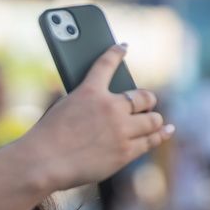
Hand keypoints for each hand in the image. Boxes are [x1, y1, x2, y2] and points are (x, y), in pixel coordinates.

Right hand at [21, 44, 174, 191]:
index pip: (106, 64)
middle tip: (146, 103)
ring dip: (153, 120)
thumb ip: (86, 103)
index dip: (116, 53)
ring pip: (152, 120)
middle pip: (144, 97)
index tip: (123, 47)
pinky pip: (151, 141)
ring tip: (154, 121)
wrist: (43, 162)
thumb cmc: (46, 137)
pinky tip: (166, 130)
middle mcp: (110, 107)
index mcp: (90, 91)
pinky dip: (159, 135)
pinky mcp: (125, 152)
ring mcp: (121, 130)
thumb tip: (108, 107)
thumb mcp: (62, 109)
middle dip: (146, 100)